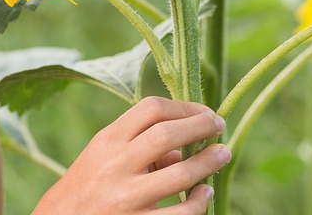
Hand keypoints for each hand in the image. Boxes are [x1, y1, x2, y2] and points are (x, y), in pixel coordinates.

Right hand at [33, 96, 231, 214]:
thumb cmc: (89, 184)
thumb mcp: (104, 156)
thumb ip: (140, 145)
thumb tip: (187, 144)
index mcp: (107, 140)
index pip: (150, 109)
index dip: (184, 107)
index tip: (204, 111)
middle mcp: (115, 165)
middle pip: (167, 134)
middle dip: (201, 126)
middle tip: (219, 125)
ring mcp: (126, 197)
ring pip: (180, 175)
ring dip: (209, 162)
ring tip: (223, 154)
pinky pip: (180, 214)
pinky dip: (199, 201)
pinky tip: (204, 193)